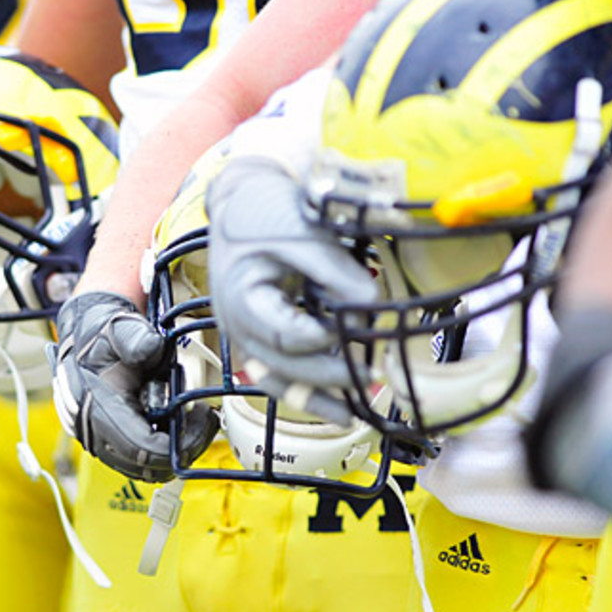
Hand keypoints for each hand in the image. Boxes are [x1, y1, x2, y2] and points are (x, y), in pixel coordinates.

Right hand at [48, 291, 217, 481]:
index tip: (204, 419)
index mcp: (95, 409)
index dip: (179, 445)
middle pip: (148, 467)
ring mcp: (102, 442)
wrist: (83, 339)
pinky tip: (177, 420)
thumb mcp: (117, 328)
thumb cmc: (100, 336)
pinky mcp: (112, 443)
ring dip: (176, 448)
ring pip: (147, 469)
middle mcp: (95, 433)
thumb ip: (134, 338)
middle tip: (205, 418)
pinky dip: (165, 446)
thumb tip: (152, 347)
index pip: (142, 450)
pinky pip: (143, 461)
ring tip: (193, 417)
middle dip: (184, 447)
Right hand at [206, 157, 376, 424]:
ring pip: (278, 380)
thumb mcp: (304, 233)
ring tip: (352, 416)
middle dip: (329, 376)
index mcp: (242, 298)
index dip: (324, 339)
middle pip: (283, 367)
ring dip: (316, 398)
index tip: (358, 331)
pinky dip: (306, 392)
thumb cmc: (268, 209)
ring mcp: (247, 333)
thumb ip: (336, 273)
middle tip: (374, 376)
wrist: (244, 195)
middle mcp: (237, 324)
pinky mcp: (262, 333)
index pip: (286, 335)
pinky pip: (280, 372)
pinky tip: (337, 410)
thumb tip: (372, 308)